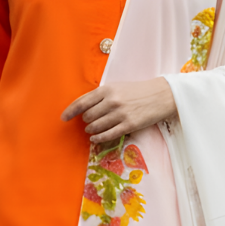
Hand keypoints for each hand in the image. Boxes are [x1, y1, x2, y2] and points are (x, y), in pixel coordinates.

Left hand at [61, 77, 176, 143]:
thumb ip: (100, 95)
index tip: (64, 118)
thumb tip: (83, 107)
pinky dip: (98, 138)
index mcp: (107, 89)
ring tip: (91, 129)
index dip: (70, 111)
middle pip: (88, 116)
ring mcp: (120, 114)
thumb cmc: (137, 91)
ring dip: (91, 130)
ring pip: (96, 126)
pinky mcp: (128, 125)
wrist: (161, 95)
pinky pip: (107, 135)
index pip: (82, 102)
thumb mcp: (117, 87)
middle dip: (86, 121)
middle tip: (88, 121)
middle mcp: (112, 101)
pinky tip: (95, 138)